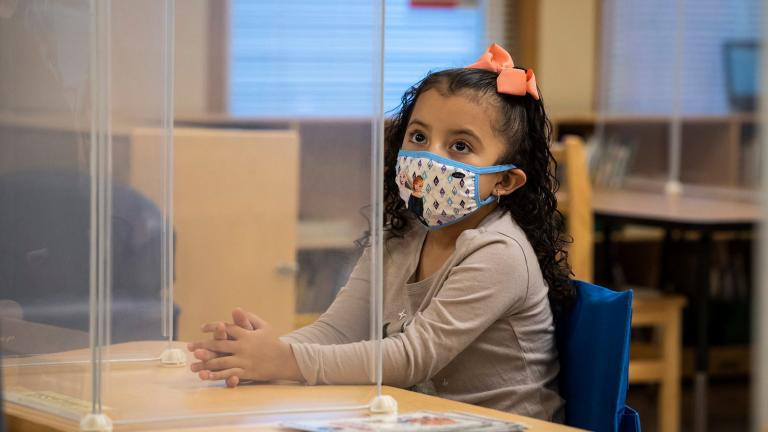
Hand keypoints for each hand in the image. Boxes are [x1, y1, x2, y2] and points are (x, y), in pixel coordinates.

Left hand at [187, 309, 302, 384]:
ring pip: (221, 361)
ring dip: (205, 364)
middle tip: (189, 348)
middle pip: (219, 345)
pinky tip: (206, 376)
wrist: (285, 359)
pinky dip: (217, 375)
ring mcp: (244, 360)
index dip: (213, 327)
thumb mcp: (263, 327)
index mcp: (246, 334)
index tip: (202, 328)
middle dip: (202, 346)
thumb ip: (248, 319)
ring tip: (192, 366)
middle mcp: (243, 346)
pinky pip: (229, 374)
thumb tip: (236, 309)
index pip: (226, 328)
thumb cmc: (273, 342)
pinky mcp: (246, 372)